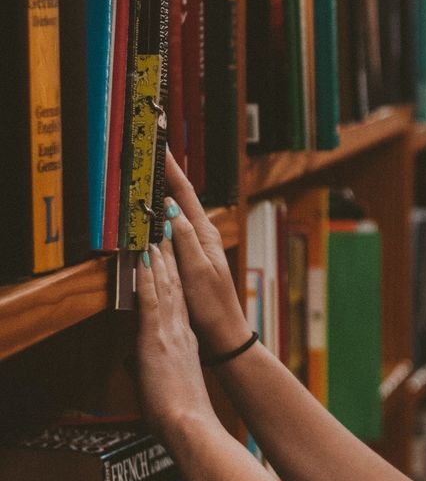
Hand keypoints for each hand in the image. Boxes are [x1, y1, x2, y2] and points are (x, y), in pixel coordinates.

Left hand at [135, 238, 217, 437]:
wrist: (189, 424)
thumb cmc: (180, 414)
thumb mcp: (164, 385)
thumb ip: (148, 369)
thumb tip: (133, 366)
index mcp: (185, 342)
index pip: (177, 301)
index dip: (174, 276)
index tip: (169, 255)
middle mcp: (180, 331)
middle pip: (175, 286)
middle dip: (170, 257)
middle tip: (166, 231)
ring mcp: (170, 332)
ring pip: (166, 286)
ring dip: (160, 258)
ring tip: (157, 234)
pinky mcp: (156, 338)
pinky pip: (152, 300)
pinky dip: (148, 277)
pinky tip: (144, 259)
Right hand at [162, 151, 251, 355]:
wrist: (223, 333)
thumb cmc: (212, 305)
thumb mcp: (196, 271)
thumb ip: (184, 240)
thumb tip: (170, 208)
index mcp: (206, 234)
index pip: (185, 194)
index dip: (171, 169)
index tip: (160, 147)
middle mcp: (203, 235)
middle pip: (181, 198)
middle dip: (166, 174)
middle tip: (149, 152)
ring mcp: (197, 246)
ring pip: (175, 212)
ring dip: (163, 192)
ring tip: (148, 172)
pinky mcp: (189, 258)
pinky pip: (172, 229)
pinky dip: (161, 216)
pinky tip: (152, 213)